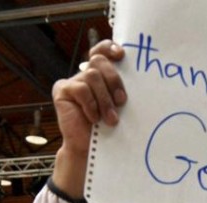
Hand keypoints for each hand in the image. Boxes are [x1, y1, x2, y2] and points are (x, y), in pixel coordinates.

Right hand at [51, 40, 126, 197]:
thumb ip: (122, 90)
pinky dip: (91, 105)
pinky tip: (94, 119)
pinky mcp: (62, 91)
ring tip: (111, 119)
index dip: (110, 48)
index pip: (102, 51)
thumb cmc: (109, 129)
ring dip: (104, 99)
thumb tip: (144, 80)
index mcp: (101, 74)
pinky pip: (80, 89)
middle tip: (122, 101)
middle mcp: (86, 74)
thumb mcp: (120, 107)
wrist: (90, 150)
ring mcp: (73, 81)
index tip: (122, 55)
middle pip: (99, 61)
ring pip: (91, 76)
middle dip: (113, 80)